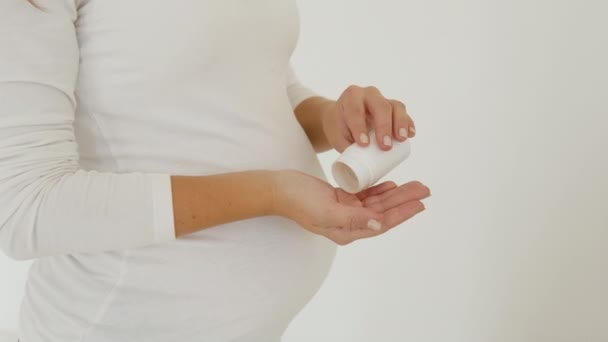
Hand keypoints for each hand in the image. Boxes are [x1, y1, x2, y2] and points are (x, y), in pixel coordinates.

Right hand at [273, 170, 429, 244]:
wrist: (279, 189)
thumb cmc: (299, 201)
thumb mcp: (327, 211)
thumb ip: (353, 219)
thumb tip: (378, 225)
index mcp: (347, 230)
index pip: (382, 222)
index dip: (402, 213)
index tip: (420, 204)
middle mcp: (349, 222)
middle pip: (384, 212)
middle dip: (405, 201)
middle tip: (425, 191)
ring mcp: (345, 210)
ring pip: (378, 203)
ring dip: (396, 194)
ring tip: (415, 186)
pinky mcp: (341, 198)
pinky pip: (366, 195)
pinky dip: (380, 190)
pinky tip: (392, 185)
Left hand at [321, 85, 415, 151]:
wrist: (341, 118)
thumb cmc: (339, 128)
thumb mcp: (338, 136)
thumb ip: (349, 148)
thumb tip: (361, 166)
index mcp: (351, 97)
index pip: (355, 109)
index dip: (360, 126)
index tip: (364, 144)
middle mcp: (368, 94)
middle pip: (380, 106)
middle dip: (384, 126)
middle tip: (385, 146)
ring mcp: (383, 99)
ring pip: (395, 106)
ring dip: (400, 123)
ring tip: (401, 139)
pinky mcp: (393, 107)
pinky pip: (403, 112)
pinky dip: (408, 123)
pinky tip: (411, 134)